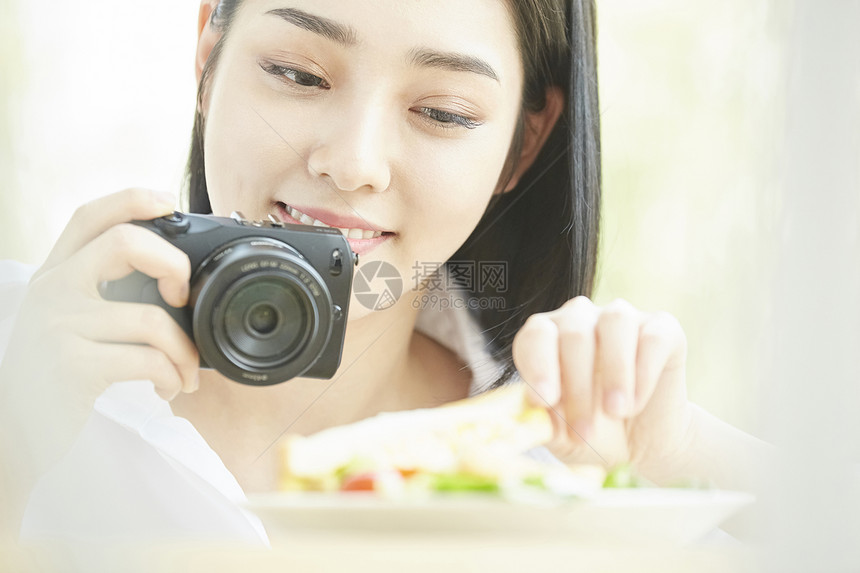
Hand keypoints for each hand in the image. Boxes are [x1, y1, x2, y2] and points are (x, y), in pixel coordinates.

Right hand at [0, 189, 199, 471]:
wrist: (15, 435)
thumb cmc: (53, 377)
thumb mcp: (67, 322)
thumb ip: (101, 293)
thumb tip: (171, 280)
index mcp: (53, 274)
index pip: (89, 216)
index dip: (133, 200)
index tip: (169, 204)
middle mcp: (51, 291)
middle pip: (125, 243)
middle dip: (173, 266)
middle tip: (184, 298)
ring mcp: (58, 326)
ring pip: (151, 318)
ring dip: (184, 351)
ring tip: (184, 371)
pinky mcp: (71, 365)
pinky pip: (148, 360)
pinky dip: (172, 376)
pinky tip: (168, 388)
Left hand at [512, 296, 694, 481]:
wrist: (643, 446)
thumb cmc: (592, 434)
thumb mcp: (560, 435)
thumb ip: (541, 421)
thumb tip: (523, 413)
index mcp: (547, 337)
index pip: (535, 335)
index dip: (537, 366)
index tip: (542, 401)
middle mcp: (581, 318)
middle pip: (574, 333)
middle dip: (577, 386)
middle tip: (583, 431)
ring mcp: (621, 318)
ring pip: (615, 323)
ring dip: (614, 372)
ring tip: (615, 412)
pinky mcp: (663, 330)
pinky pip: (653, 337)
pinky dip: (644, 372)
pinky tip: (636, 403)